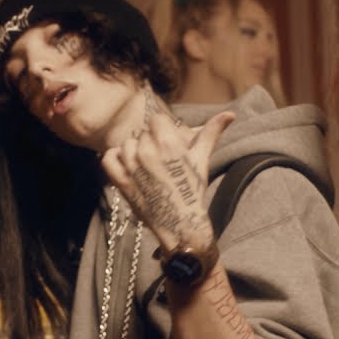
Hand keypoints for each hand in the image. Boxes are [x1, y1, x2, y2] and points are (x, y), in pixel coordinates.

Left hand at [102, 111, 232, 250]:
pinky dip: (115, 159)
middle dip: (150, 143)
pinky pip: (108, 158)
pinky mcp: (121, 181)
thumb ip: (211, 132)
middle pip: (142, 133)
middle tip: (160, 160)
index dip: (161, 130)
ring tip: (146, 166)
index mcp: (168, 143)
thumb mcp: (202, 159)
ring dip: (134, 152)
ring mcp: (132, 167)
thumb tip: (230, 114)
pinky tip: (127, 165)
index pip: (156, 119)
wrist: (181, 224)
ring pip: (126, 144)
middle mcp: (147, 152)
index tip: (166, 143)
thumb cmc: (193, 191)